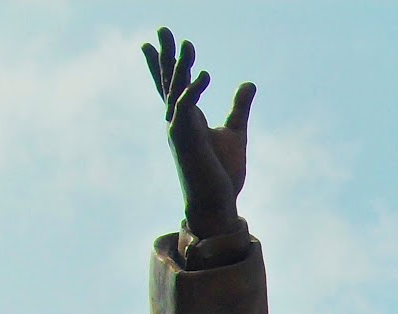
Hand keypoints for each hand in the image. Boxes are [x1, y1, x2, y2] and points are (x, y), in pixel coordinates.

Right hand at [142, 28, 255, 238]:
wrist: (218, 201)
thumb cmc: (223, 173)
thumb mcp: (236, 132)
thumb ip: (239, 107)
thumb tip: (249, 83)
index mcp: (187, 119)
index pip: (172, 86)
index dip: (161, 65)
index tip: (148, 43)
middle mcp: (177, 121)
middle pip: (168, 81)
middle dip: (165, 55)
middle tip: (162, 29)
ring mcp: (177, 129)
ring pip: (175, 91)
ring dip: (180, 66)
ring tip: (187, 43)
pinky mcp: (184, 138)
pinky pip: (186, 108)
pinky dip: (194, 91)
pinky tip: (205, 75)